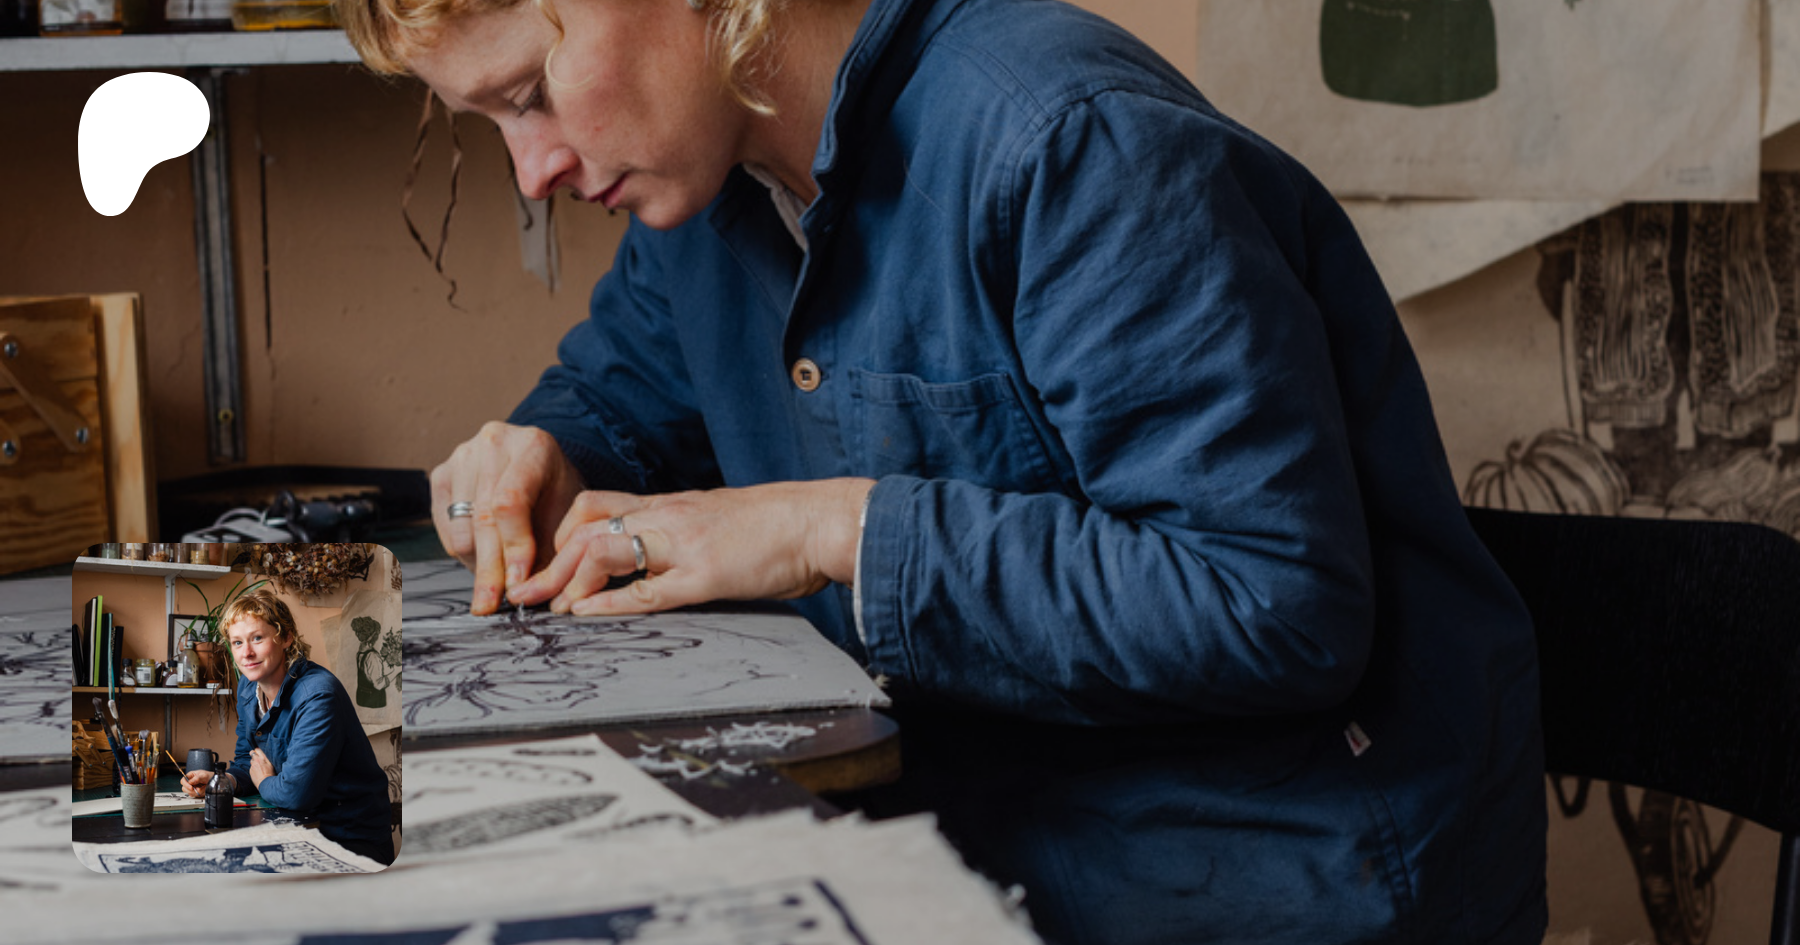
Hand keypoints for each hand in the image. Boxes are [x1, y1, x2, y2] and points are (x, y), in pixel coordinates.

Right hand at [180, 769, 209, 798]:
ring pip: (189, 792)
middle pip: (184, 788)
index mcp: (190, 776)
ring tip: (203, 788)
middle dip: (191, 790)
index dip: (185, 785)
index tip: (191, 787)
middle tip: (198, 789)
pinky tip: (203, 790)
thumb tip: (190, 782)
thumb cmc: (208, 776)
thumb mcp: (204, 775)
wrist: (214, 780)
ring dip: (196, 792)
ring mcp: (191, 787)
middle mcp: (189, 782)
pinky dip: (199, 794)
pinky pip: (194, 795)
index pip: (183, 781)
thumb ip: (197, 778)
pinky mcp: (194, 792)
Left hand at [249, 748, 274, 787]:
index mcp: (262, 758)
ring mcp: (252, 765)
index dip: (257, 750)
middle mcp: (256, 760)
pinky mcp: (250, 770)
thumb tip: (262, 754)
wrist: (265, 782)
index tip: (258, 752)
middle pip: (252, 753)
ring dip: (254, 761)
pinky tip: (257, 771)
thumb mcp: (271, 764)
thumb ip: (266, 758)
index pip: (257, 749)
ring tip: (258, 765)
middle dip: (253, 754)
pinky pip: (251, 767)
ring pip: (251, 760)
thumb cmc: (270, 773)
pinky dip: (253, 767)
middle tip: (257, 757)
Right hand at [431, 421, 586, 614]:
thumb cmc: (557, 493)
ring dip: (477, 563)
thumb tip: (525, 592)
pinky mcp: (441, 473)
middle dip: (489, 569)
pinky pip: (444, 527)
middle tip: (490, 604)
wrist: (539, 465)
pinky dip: (463, 551)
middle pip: (483, 517)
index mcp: (533, 446)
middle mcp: (494, 442)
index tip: (516, 584)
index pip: (511, 502)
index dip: (513, 547)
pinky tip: (483, 556)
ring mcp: (463, 455)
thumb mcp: (568, 515)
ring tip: (498, 577)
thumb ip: (551, 550)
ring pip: (461, 527)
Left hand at [509, 478, 875, 615]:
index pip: (595, 507)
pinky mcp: (706, 573)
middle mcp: (668, 515)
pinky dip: (607, 603)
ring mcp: (684, 543)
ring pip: (603, 547)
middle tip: (521, 593)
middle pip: (584, 522)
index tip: (538, 567)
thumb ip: (680, 542)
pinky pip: (645, 589)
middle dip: (545, 559)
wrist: (821, 522)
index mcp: (670, 505)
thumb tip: (649, 570)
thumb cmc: (776, 530)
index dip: (557, 536)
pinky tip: (584, 615)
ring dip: (565, 579)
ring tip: (546, 607)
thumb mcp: (716, 527)